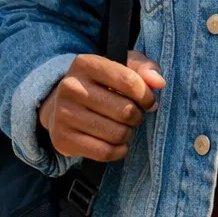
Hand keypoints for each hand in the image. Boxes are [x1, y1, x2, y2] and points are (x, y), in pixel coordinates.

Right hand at [38, 52, 165, 161]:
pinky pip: (105, 152)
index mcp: (86, 64)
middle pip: (125, 110)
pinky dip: (119, 151)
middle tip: (133, 115)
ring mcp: (64, 114)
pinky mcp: (63, 139)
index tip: (147, 100)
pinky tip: (117, 143)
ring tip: (123, 126)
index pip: (129, 80)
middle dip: (137, 116)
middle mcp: (71, 87)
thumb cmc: (100, 85)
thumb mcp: (121, 66)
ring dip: (128, 133)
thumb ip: (144, 68)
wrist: (59, 106)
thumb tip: (158, 82)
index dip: (146, 95)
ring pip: (117, 133)